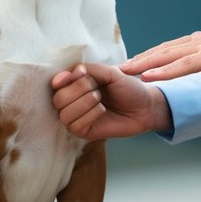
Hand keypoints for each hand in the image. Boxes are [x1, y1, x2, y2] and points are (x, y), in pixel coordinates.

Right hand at [51, 63, 171, 139]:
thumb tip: (68, 73)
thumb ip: (89, 70)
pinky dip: (89, 115)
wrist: (144, 106)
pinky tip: (102, 110)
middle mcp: (72, 101)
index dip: (63, 78)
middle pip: (58, 98)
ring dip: (84, 102)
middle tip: (96, 88)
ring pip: (64, 113)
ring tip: (100, 99)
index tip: (81, 73)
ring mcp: (76, 118)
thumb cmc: (127, 88)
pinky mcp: (83, 131)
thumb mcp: (109, 72)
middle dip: (78, 89)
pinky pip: (74, 125)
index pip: (56, 83)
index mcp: (75, 84)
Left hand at [119, 25, 200, 81]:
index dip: (152, 55)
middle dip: (140, 58)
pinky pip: (180, 66)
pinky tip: (147, 77)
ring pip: (166, 56)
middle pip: (163, 49)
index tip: (135, 63)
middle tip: (120, 67)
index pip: (171, 48)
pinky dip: (161, 71)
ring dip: (143, 64)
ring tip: (125, 71)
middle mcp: (199, 41)